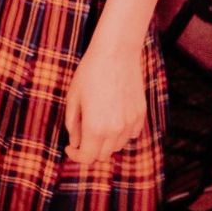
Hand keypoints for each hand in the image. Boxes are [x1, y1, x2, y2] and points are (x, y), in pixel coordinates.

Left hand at [63, 39, 146, 168]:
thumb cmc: (90, 72)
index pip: (87, 157)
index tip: (70, 147)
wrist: (116, 53)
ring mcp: (130, 123)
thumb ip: (72, 124)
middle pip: (102, 155)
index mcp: (94, 128)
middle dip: (90, 150)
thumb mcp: (73, 98)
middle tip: (81, 138)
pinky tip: (113, 120)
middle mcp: (115, 130)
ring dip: (106, 143)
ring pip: (118, 146)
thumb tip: (75, 142)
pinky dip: (122, 134)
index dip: (76, 156)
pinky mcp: (141, 114)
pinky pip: (131, 134)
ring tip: (97, 126)